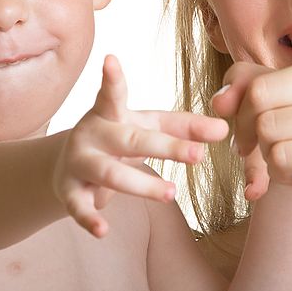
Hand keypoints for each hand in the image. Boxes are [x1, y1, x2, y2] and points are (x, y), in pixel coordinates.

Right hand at [53, 55, 228, 236]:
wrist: (67, 164)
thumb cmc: (119, 138)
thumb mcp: (148, 127)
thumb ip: (184, 128)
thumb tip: (224, 129)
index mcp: (110, 112)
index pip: (114, 94)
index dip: (113, 78)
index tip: (111, 60)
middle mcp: (92, 133)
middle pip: (129, 139)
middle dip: (164, 147)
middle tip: (198, 156)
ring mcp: (79, 161)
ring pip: (109, 173)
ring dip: (141, 184)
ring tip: (172, 193)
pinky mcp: (69, 190)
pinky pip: (78, 206)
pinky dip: (89, 219)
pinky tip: (103, 231)